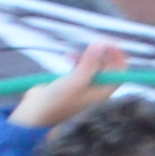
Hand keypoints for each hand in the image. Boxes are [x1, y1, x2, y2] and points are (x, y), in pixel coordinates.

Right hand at [11, 38, 131, 135]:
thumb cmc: (57, 101)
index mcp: (103, 92)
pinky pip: (81, 67)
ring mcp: (84, 86)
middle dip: (101, 53)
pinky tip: (67, 58)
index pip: (119, 72)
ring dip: (87, 55)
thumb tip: (101, 43)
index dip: (117, 56)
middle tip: (93, 41)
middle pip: (108, 67)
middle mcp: (97, 90)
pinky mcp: (72, 83)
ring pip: (93, 65)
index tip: (109, 42)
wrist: (35, 114)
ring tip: (72, 55)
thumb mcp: (75, 80)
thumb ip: (89, 62)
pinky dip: (77, 60)